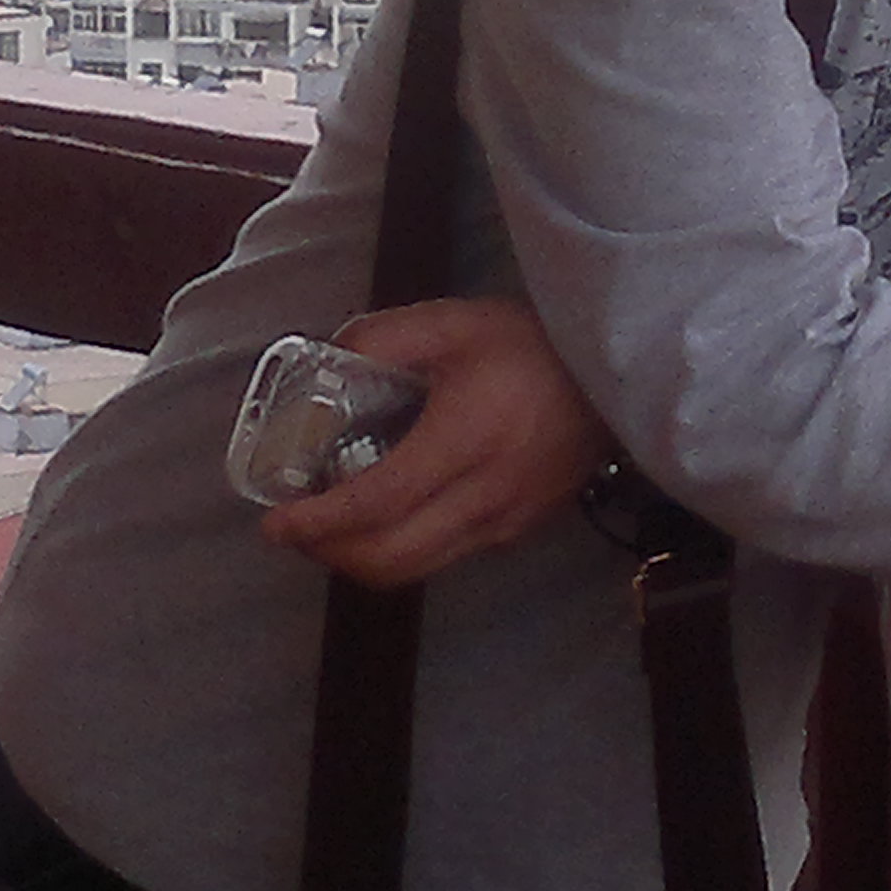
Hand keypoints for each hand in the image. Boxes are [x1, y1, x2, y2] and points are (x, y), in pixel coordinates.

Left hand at [259, 298, 607, 589]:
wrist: (614, 376)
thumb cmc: (532, 345)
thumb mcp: (454, 321)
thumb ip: (383, 336)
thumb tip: (325, 358)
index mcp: (467, 438)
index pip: (381, 501)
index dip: (321, 521)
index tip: (276, 522)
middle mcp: (487, 494)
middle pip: (392, 557)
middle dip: (329, 554)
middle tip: (295, 531)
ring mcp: (507, 521)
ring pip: (417, 569)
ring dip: (361, 561)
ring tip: (330, 529)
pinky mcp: (518, 531)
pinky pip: (445, 557)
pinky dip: (401, 550)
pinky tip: (387, 517)